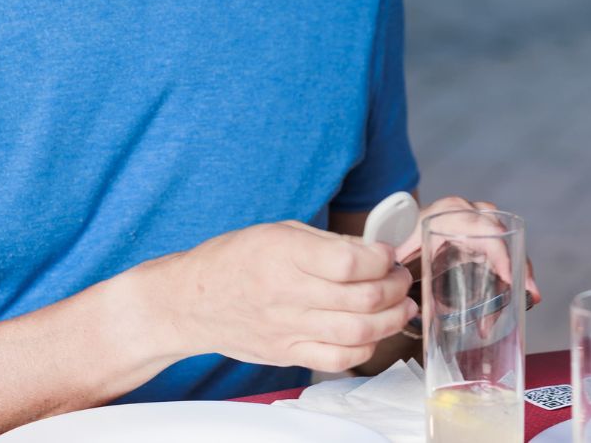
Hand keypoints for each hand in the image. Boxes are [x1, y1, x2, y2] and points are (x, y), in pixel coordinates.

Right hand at [159, 221, 416, 372]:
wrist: (191, 301)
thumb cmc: (233, 260)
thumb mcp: (277, 231)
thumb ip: (326, 242)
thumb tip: (373, 250)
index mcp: (284, 254)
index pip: (350, 263)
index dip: (381, 259)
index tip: (387, 254)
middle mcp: (287, 293)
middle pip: (362, 299)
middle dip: (395, 287)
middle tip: (400, 279)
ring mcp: (287, 329)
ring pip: (357, 332)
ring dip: (390, 319)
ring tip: (399, 306)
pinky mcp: (287, 354)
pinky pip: (338, 359)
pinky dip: (365, 348)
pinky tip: (372, 333)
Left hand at [394, 196, 541, 306]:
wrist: (412, 219)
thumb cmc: (409, 229)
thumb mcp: (406, 239)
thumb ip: (401, 254)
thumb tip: (394, 275)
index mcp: (453, 212)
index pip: (482, 229)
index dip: (498, 252)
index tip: (507, 275)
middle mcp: (474, 215)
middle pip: (503, 238)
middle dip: (518, 265)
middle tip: (529, 293)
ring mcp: (485, 226)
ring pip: (511, 246)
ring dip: (522, 273)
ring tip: (533, 298)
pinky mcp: (490, 240)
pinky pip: (509, 253)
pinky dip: (519, 273)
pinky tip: (529, 294)